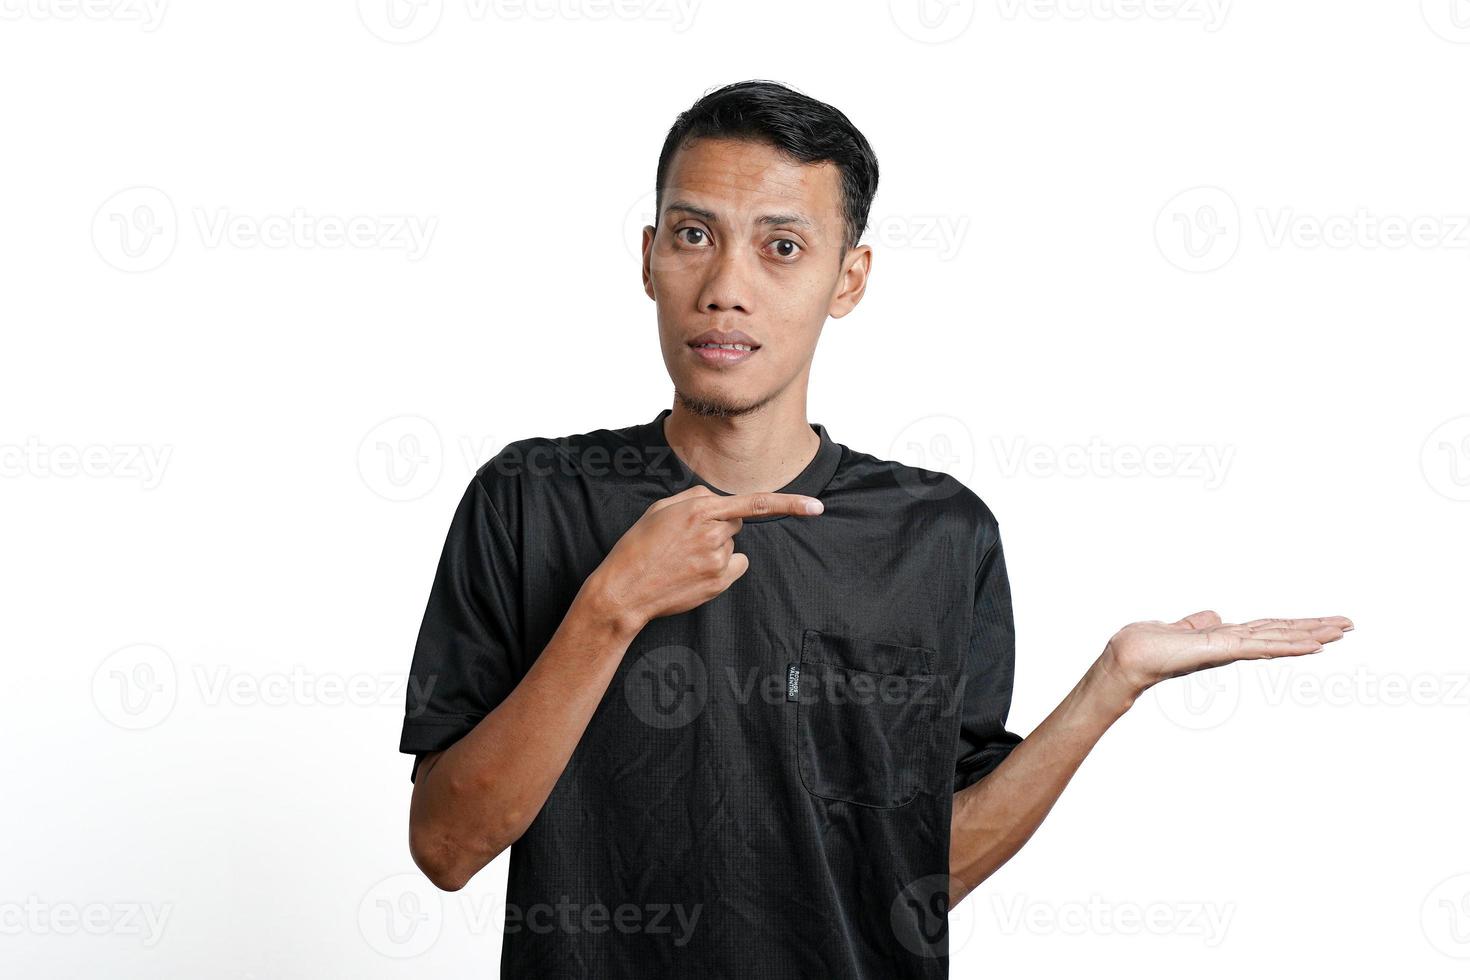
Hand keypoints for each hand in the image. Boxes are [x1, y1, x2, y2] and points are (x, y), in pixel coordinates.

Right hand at [588, 485, 824, 629]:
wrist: (625, 590)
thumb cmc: (638, 547)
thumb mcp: (660, 509)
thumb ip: (694, 498)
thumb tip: (717, 500)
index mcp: (699, 509)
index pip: (755, 503)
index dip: (790, 504)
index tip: (817, 507)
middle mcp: (713, 533)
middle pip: (736, 522)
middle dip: (719, 525)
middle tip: (686, 539)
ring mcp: (718, 560)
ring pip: (731, 545)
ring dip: (715, 548)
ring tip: (683, 559)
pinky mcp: (719, 582)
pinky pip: (734, 565)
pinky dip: (722, 567)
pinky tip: (695, 572)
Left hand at [1101, 609, 1354, 698]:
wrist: (1129, 656)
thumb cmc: (1146, 645)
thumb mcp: (1178, 628)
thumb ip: (1198, 623)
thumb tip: (1215, 615)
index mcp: (1225, 637)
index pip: (1267, 629)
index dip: (1295, 625)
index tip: (1324, 623)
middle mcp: (1233, 644)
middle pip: (1281, 633)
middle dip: (1315, 629)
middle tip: (1350, 625)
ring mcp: (1231, 649)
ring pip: (1279, 639)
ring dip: (1310, 635)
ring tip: (1341, 631)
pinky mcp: (1224, 651)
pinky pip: (1262, 647)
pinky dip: (1288, 646)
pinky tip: (1312, 645)